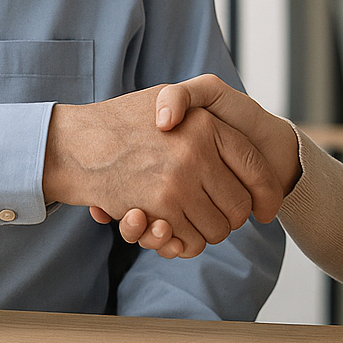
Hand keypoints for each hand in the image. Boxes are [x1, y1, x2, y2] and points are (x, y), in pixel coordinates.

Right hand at [45, 85, 280, 258]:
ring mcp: (179, 182)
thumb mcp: (165, 98)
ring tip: (192, 222)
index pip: (254, 166)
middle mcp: (197, 152)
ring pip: (217, 229)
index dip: (267, 192)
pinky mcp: (158, 209)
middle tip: (219, 217)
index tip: (267, 209)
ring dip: (207, 233)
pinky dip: (185, 243)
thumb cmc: (121, 122)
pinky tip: (173, 230)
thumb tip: (237, 142)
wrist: (75, 143)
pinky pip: (190, 240)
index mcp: (206, 125)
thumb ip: (201, 113)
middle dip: (232, 218)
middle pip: (239, 206)